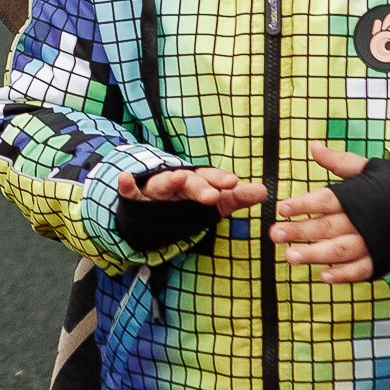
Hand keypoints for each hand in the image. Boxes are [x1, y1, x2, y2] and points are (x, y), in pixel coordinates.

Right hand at [120, 163, 267, 215]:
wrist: (149, 212)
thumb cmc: (184, 203)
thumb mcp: (211, 202)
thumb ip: (236, 199)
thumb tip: (265, 191)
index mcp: (195, 183)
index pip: (208, 178)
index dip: (219, 180)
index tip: (233, 183)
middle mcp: (175, 182)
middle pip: (189, 181)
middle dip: (201, 187)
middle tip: (214, 196)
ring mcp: (154, 190)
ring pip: (163, 183)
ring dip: (170, 181)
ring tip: (179, 178)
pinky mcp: (136, 199)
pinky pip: (129, 192)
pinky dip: (126, 185)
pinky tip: (124, 179)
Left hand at [271, 143, 377, 281]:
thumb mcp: (366, 168)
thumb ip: (338, 161)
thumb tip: (313, 146)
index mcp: (356, 197)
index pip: (325, 200)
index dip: (302, 204)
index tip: (281, 208)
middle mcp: (361, 221)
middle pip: (325, 227)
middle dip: (299, 231)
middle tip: (274, 234)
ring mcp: (371, 242)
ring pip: (339, 250)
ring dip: (314, 255)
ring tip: (289, 256)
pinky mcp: (381, 258)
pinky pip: (361, 269)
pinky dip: (344, 274)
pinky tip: (323, 276)